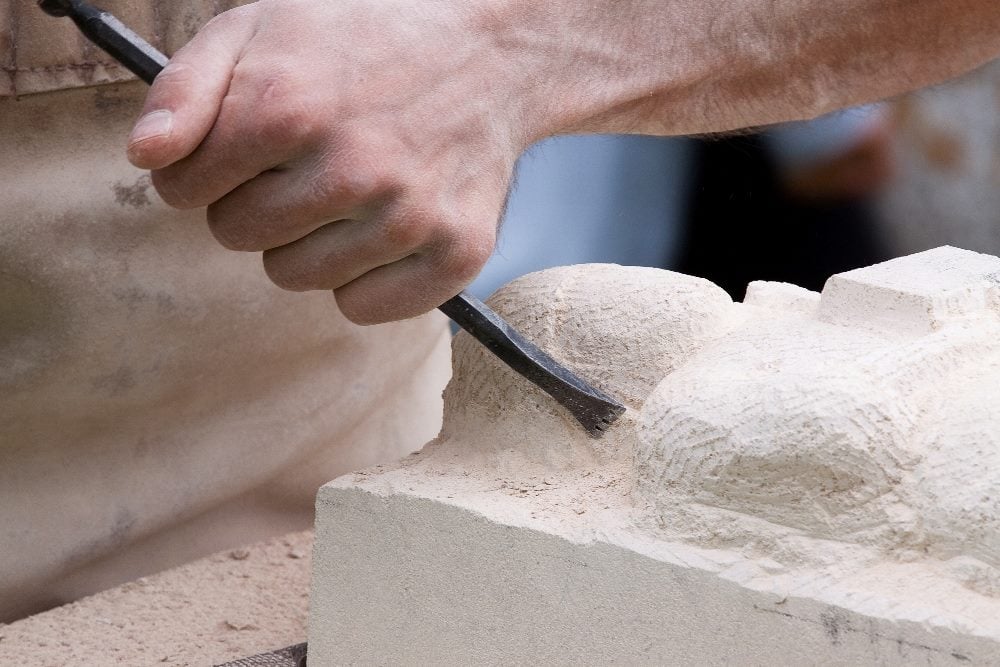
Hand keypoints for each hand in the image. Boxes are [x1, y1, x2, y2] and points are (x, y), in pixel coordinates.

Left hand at [127, 0, 536, 323]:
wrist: (492, 55)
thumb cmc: (365, 40)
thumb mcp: (259, 28)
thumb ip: (186, 89)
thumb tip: (147, 158)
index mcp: (287, 107)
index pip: (182, 189)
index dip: (202, 167)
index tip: (243, 147)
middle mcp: (352, 169)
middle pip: (237, 237)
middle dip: (253, 201)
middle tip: (303, 161)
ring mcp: (409, 217)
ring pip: (295, 277)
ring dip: (306, 240)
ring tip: (348, 188)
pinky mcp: (456, 253)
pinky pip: (363, 308)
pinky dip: (361, 278)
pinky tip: (381, 227)